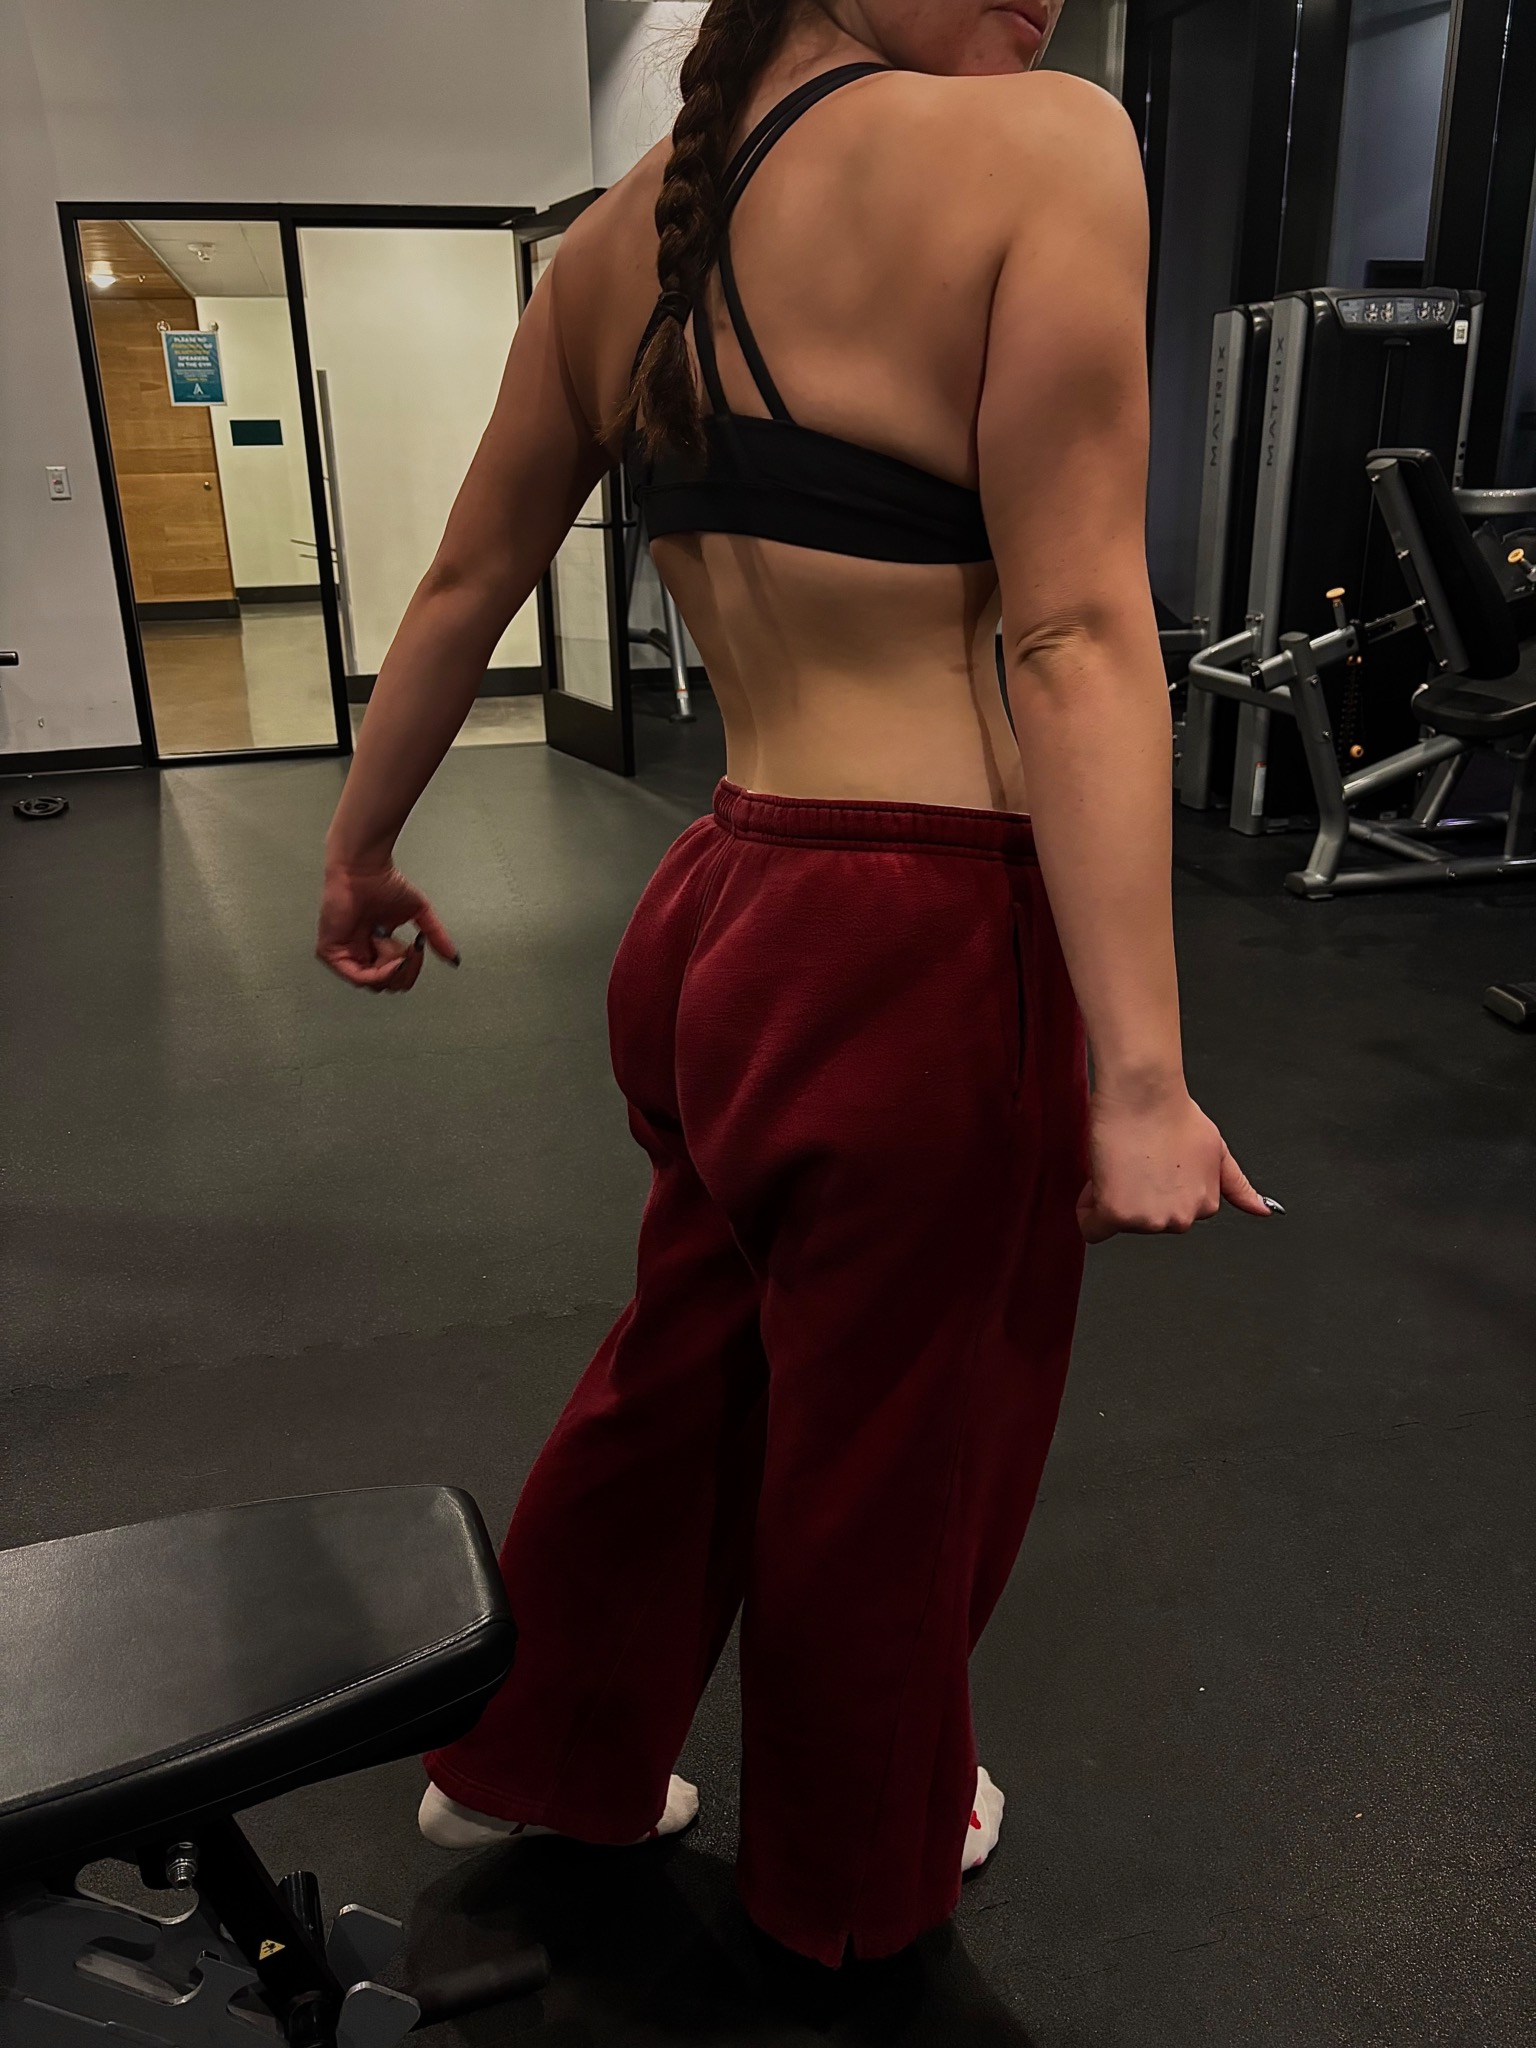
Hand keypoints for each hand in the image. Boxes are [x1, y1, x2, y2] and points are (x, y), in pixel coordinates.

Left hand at [315, 861, 458, 991]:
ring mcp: (344, 954)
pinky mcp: (330, 953)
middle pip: (388, 985)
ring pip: (375, 984)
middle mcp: (360, 952)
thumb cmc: (384, 883)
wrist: (364, 868)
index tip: (417, 949)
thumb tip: (454, 957)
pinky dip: (379, 972)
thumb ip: (437, 937)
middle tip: (409, 951)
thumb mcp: (420, 914)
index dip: (411, 968)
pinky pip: (358, 978)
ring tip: (393, 943)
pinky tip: (388, 955)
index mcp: (376, 947)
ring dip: (392, 966)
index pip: (396, 976)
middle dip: (404, 970)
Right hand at [1076, 1085, 1272, 1243]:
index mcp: (1205, 1205)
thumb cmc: (1173, 1111)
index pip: (1167, 1213)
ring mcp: (1151, 1220)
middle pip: (1142, 1221)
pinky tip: (1098, 1178)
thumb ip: (1236, 1185)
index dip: (1150, 1189)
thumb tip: (1264, 1210)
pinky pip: (1092, 1228)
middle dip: (1131, 1195)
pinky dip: (1087, 1208)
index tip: (1148, 1164)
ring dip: (1110, 1195)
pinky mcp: (1118, 1214)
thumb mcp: (1216, 1151)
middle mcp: (1181, 1218)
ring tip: (1119, 1160)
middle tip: (1132, 1161)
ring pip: (1118, 1221)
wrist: (1146, 1093)